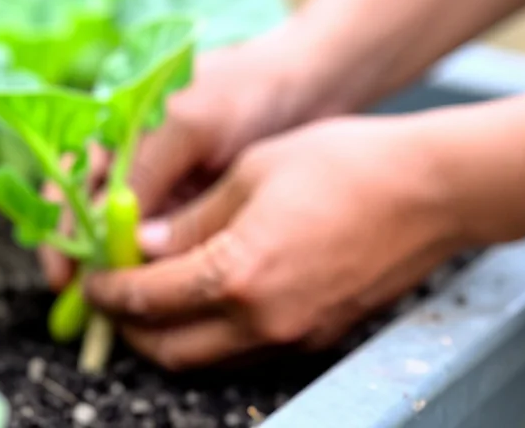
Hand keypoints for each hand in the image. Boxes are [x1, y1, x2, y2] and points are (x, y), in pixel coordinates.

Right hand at [39, 25, 331, 290]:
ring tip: (126, 311)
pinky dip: (164, 272)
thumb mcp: (189, 124)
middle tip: (93, 308)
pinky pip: (171, 248)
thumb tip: (105, 230)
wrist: (311, 85)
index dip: (61, 232)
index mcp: (115, 132)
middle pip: (92, 222)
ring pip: (129, 242)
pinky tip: (168, 295)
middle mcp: (133, 164)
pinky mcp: (199, 211)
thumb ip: (146, 171)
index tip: (64, 277)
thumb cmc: (244, 88)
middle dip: (89, 266)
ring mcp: (166, 190)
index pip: (69, 186)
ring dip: (125, 274)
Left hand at [82, 115, 466, 370]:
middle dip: (129, 328)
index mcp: (237, 272)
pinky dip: (210, 338)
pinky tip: (204, 303)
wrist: (434, 190)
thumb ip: (191, 219)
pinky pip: (244, 353)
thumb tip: (143, 243)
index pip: (148, 297)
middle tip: (111, 297)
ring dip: (167, 338)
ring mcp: (293, 335)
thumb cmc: (344, 164)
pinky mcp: (318, 338)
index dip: (108, 290)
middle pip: (169, 348)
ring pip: (205, 360)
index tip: (89, 280)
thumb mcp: (251, 172)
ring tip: (150, 302)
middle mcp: (263, 319)